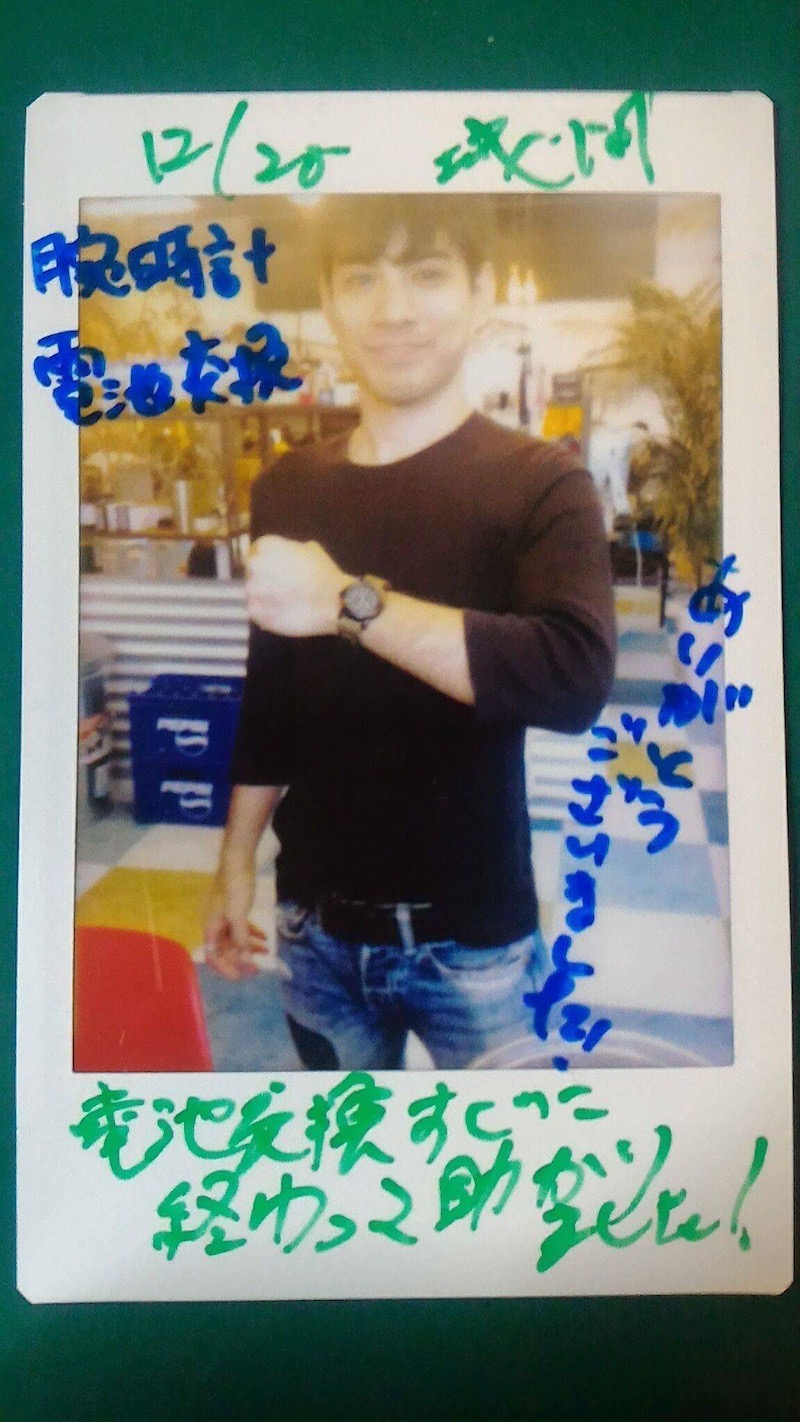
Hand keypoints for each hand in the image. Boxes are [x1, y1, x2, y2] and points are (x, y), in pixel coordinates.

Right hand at [204, 854, 266, 980]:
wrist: (237, 860)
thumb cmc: (234, 887)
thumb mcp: (238, 915)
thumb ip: (240, 939)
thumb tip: (244, 963)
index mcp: (210, 928)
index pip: (213, 956)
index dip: (225, 969)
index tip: (241, 977)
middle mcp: (215, 925)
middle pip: (225, 949)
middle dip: (241, 960)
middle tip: (258, 968)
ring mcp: (224, 916)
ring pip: (235, 939)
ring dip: (249, 947)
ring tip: (266, 953)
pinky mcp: (234, 908)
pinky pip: (241, 927)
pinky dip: (252, 934)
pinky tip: (265, 938)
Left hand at [246, 535, 348, 636]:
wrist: (332, 601)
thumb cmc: (324, 573)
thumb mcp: (311, 550)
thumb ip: (291, 550)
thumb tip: (288, 554)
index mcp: (267, 546)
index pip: (254, 551)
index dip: (265, 561)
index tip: (274, 569)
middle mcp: (255, 565)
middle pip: (250, 572)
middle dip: (261, 578)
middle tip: (278, 585)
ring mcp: (253, 591)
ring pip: (251, 593)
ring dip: (263, 596)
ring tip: (281, 601)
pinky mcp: (256, 612)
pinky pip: (255, 611)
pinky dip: (265, 613)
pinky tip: (281, 612)